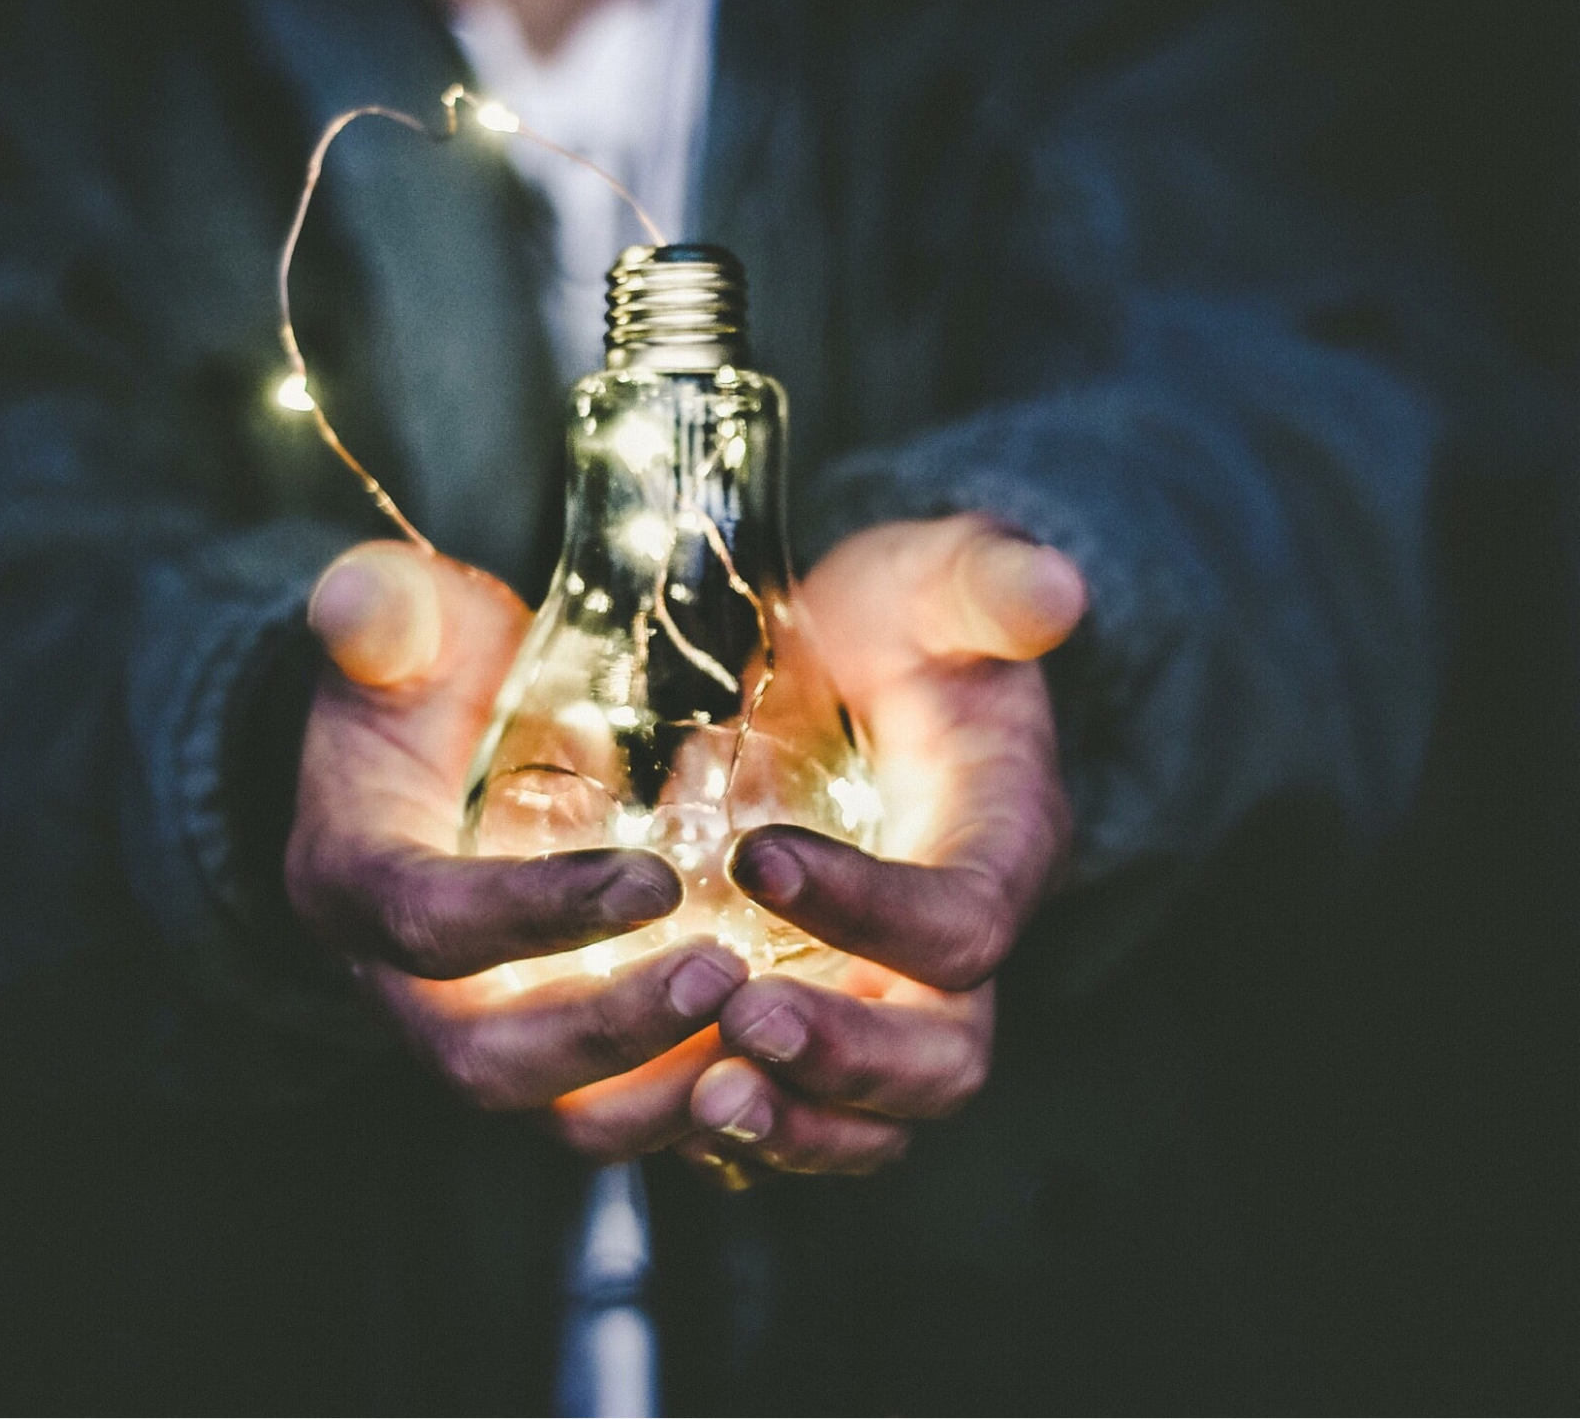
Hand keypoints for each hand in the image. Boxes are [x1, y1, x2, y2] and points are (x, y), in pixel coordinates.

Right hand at [286, 541, 749, 1156]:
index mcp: (355, 882)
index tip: (655, 880)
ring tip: (772, 1035)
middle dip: (608, 1033)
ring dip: (663, 1094)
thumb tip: (357, 597)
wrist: (431, 755)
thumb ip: (385, 614)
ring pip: (560, 1115)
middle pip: (488, 1061)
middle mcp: (404, 988)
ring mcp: (481, 1032)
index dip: (535, 914)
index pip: (430, 923)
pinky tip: (786, 1067)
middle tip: (726, 975)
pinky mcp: (551, 1057)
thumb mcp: (404, 630)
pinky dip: (698, 1108)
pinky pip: (618, 1115)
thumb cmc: (426, 680)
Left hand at [679, 516, 1086, 1182]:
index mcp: (1001, 848)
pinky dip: (745, 1133)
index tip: (757, 856)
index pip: (963, 920)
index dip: (872, 908)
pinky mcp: (823, 1020)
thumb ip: (987, 583)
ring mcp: (889, 1000)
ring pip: (875, 1118)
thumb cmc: (901, 625)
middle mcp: (957, 952)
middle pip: (942, 1057)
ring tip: (703, 1097)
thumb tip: (1054, 588)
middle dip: (847, 1057)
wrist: (861, 672)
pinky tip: (661, 1104)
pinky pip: (801, 1116)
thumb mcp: (937, 581)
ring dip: (794, 1125)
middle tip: (740, 1022)